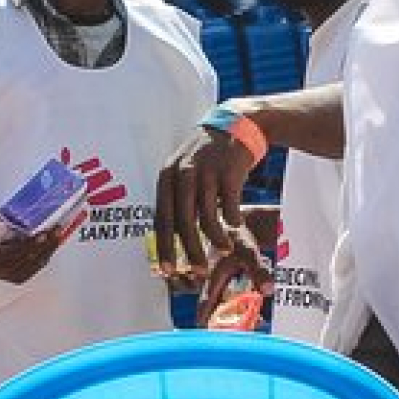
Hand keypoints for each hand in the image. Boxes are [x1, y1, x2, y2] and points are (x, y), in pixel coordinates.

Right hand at [0, 214, 67, 284]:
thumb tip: (2, 214)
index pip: (18, 250)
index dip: (33, 242)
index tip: (43, 233)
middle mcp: (5, 268)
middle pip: (31, 256)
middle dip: (47, 243)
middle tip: (57, 231)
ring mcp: (12, 275)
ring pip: (36, 263)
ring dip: (48, 250)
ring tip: (57, 238)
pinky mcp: (18, 278)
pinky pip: (35, 269)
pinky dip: (44, 258)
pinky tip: (50, 249)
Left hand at [154, 125, 256, 279]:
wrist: (237, 126)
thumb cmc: (208, 157)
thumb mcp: (185, 171)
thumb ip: (176, 198)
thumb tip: (168, 235)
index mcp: (167, 177)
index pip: (161, 218)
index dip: (164, 247)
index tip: (166, 271)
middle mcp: (183, 174)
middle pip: (182, 222)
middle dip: (189, 251)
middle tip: (197, 272)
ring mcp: (206, 172)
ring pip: (206, 218)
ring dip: (215, 240)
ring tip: (223, 251)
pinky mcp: (229, 172)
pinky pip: (229, 207)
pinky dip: (232, 223)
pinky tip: (236, 230)